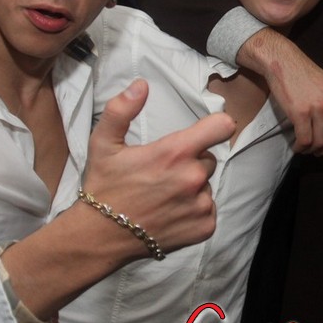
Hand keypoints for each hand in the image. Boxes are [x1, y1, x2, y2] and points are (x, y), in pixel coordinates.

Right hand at [83, 79, 235, 256]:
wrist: (100, 237)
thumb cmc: (104, 187)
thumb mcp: (103, 143)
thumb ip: (122, 109)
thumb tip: (142, 85)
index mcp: (175, 153)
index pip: (222, 127)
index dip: (215, 126)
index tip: (206, 132)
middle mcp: (194, 178)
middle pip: (208, 158)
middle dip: (190, 162)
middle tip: (162, 173)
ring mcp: (201, 205)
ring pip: (206, 185)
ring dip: (191, 187)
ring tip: (163, 196)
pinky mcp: (205, 227)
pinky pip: (209, 209)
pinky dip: (194, 210)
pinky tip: (170, 212)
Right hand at [250, 34, 322, 160]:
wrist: (283, 61)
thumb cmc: (304, 75)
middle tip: (317, 151)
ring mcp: (318, 107)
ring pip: (321, 142)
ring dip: (312, 150)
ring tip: (305, 147)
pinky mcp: (300, 112)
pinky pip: (305, 140)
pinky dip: (300, 147)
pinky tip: (296, 145)